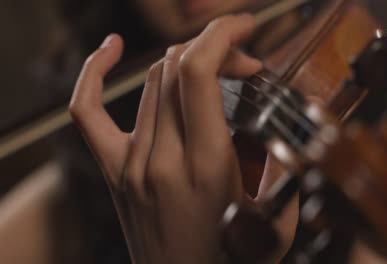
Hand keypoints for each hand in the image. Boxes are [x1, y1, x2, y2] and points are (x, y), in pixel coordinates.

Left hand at [69, 14, 297, 263]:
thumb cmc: (233, 262)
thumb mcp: (276, 220)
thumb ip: (285, 166)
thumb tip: (293, 122)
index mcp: (206, 168)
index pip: (199, 73)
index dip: (222, 34)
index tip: (246, 26)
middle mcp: (162, 161)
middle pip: (177, 68)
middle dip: (217, 47)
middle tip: (244, 62)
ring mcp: (131, 165)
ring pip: (152, 81)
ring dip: (187, 61)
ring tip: (214, 70)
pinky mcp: (114, 172)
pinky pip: (87, 112)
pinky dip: (94, 73)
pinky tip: (110, 48)